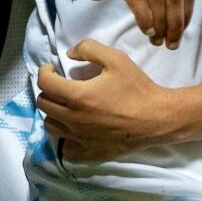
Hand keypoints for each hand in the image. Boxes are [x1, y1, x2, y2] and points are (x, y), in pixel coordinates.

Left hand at [35, 38, 181, 161]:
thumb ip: (89, 49)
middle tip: (60, 85)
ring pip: (50, 125)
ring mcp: (79, 138)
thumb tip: (69, 54)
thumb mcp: (116, 59)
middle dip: (48, 90)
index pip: (44, 83)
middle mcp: (73, 119)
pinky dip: (64, 136)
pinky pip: (65, 147)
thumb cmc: (137, 88)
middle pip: (43, 104)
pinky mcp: (88, 152)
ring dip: (53, 112)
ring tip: (66, 105)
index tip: (52, 68)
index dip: (44, 71)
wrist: (157, 118)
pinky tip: (74, 128)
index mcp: (77, 96)